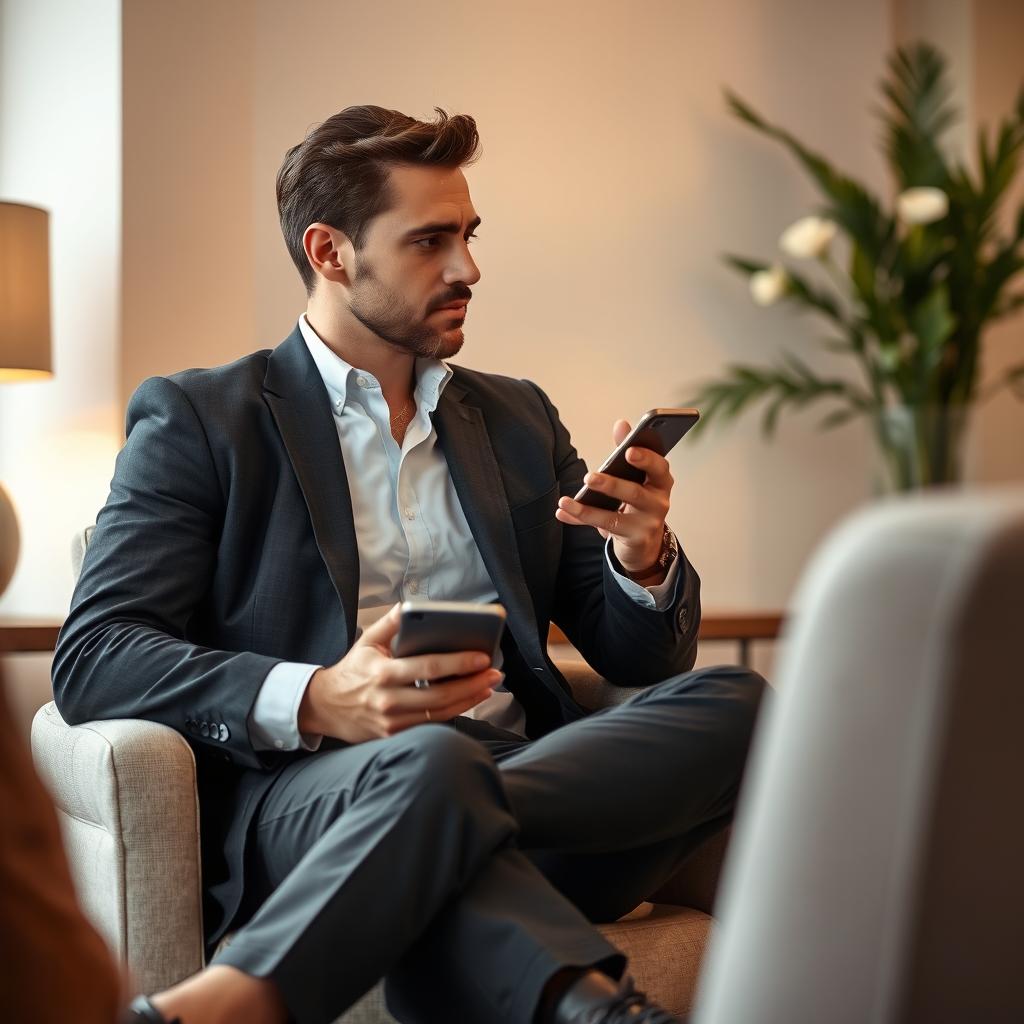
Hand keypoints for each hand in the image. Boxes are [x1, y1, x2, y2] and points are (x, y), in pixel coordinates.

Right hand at [297, 603, 501, 743]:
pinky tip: (469, 699)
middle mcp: (388, 700)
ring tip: (488, 685)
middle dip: (472, 683)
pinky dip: (453, 711)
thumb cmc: (352, 669)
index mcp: (383, 673)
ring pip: (440, 712)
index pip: (428, 668)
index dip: (458, 662)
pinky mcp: (394, 735)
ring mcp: (392, 722)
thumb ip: (390, 622)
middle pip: (440, 694)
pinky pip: (431, 723)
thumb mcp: (367, 641)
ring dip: (469, 699)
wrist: (324, 707)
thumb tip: (410, 605)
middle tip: (495, 673)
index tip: (482, 656)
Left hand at [554, 418, 673, 576]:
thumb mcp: (636, 476)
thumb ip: (626, 450)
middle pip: (636, 493)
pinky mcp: (634, 538)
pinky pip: (604, 527)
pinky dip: (581, 518)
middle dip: (612, 484)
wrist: (645, 540)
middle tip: (590, 477)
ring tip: (566, 501)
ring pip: (617, 514)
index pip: (659, 467)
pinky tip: (563, 511)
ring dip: (589, 508)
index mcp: (661, 481)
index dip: (646, 458)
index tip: (629, 450)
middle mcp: (659, 502)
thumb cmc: (638, 500)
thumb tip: (621, 423)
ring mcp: (648, 523)